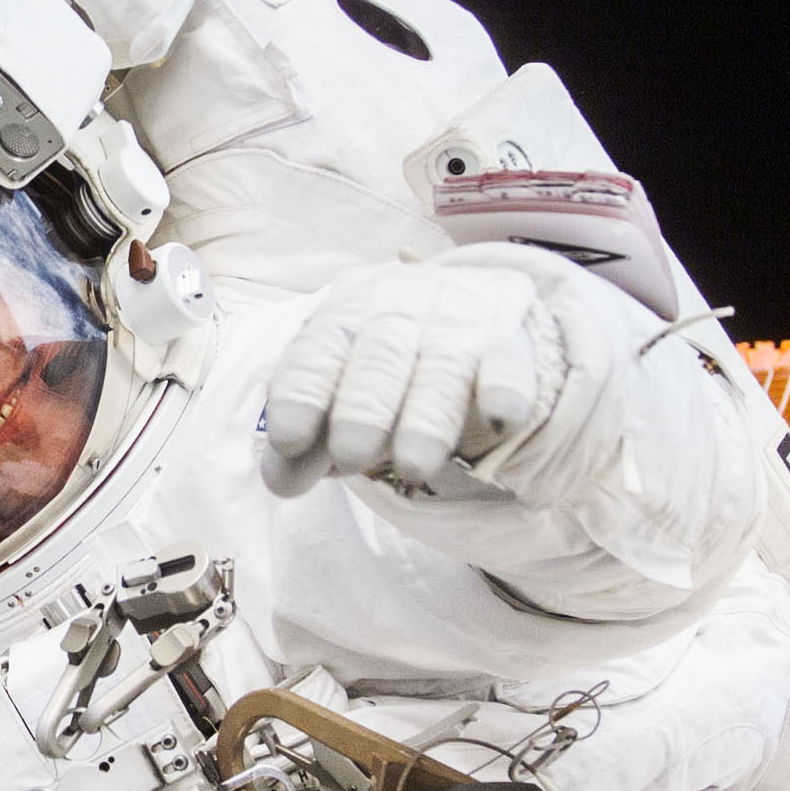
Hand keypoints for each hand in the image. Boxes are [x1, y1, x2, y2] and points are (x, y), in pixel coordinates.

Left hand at [261, 260, 557, 496]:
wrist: (458, 305)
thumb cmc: (374, 367)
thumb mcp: (331, 396)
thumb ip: (304, 442)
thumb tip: (281, 485)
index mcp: (341, 318)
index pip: (316, 353)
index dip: (302, 396)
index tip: (288, 442)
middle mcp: (397, 311)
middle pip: (379, 358)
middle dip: (363, 410)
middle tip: (351, 457)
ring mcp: (455, 325)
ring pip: (442, 369)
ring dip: (426, 419)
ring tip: (413, 468)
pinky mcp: (506, 346)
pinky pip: (508, 365)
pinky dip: (503, 391)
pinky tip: (498, 419)